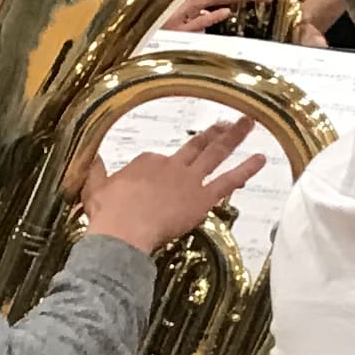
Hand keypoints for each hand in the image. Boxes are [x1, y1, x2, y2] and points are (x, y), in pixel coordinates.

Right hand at [78, 119, 264, 252]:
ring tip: (250, 123)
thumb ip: (97, 171)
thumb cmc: (107, 214)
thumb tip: (92, 158)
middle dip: (213, 134)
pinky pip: (229, 180)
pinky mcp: (203, 198)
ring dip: (234, 138)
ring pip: (216, 154)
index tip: (168, 171)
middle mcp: (171, 165)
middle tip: (227, 123)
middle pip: (196, 146)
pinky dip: (247, 168)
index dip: (166, 166)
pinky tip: (261, 158)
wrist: (123, 231)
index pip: (160, 160)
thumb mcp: (94, 187)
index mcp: (146, 162)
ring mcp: (189, 180)